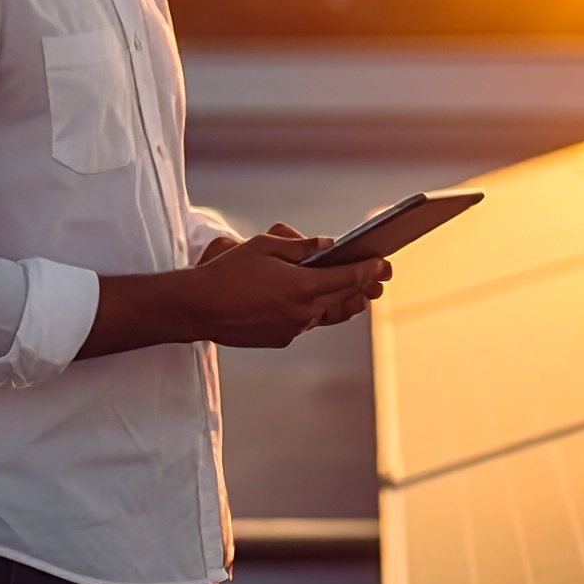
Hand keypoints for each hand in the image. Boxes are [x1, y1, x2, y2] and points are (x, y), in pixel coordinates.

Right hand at [80, 223, 390, 357]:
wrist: (198, 308)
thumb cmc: (227, 272)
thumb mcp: (264, 246)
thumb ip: (299, 246)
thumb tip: (326, 245)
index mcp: (304, 286)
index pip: (349, 277)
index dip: (370, 269)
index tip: (385, 262)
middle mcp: (304, 312)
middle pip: (344, 298)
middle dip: (364, 286)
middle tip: (380, 276)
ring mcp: (293, 328)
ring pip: (328, 314)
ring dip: (346, 303)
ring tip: (360, 295)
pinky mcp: (280, 338)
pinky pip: (307, 323)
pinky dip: (317, 311)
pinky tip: (319, 303)